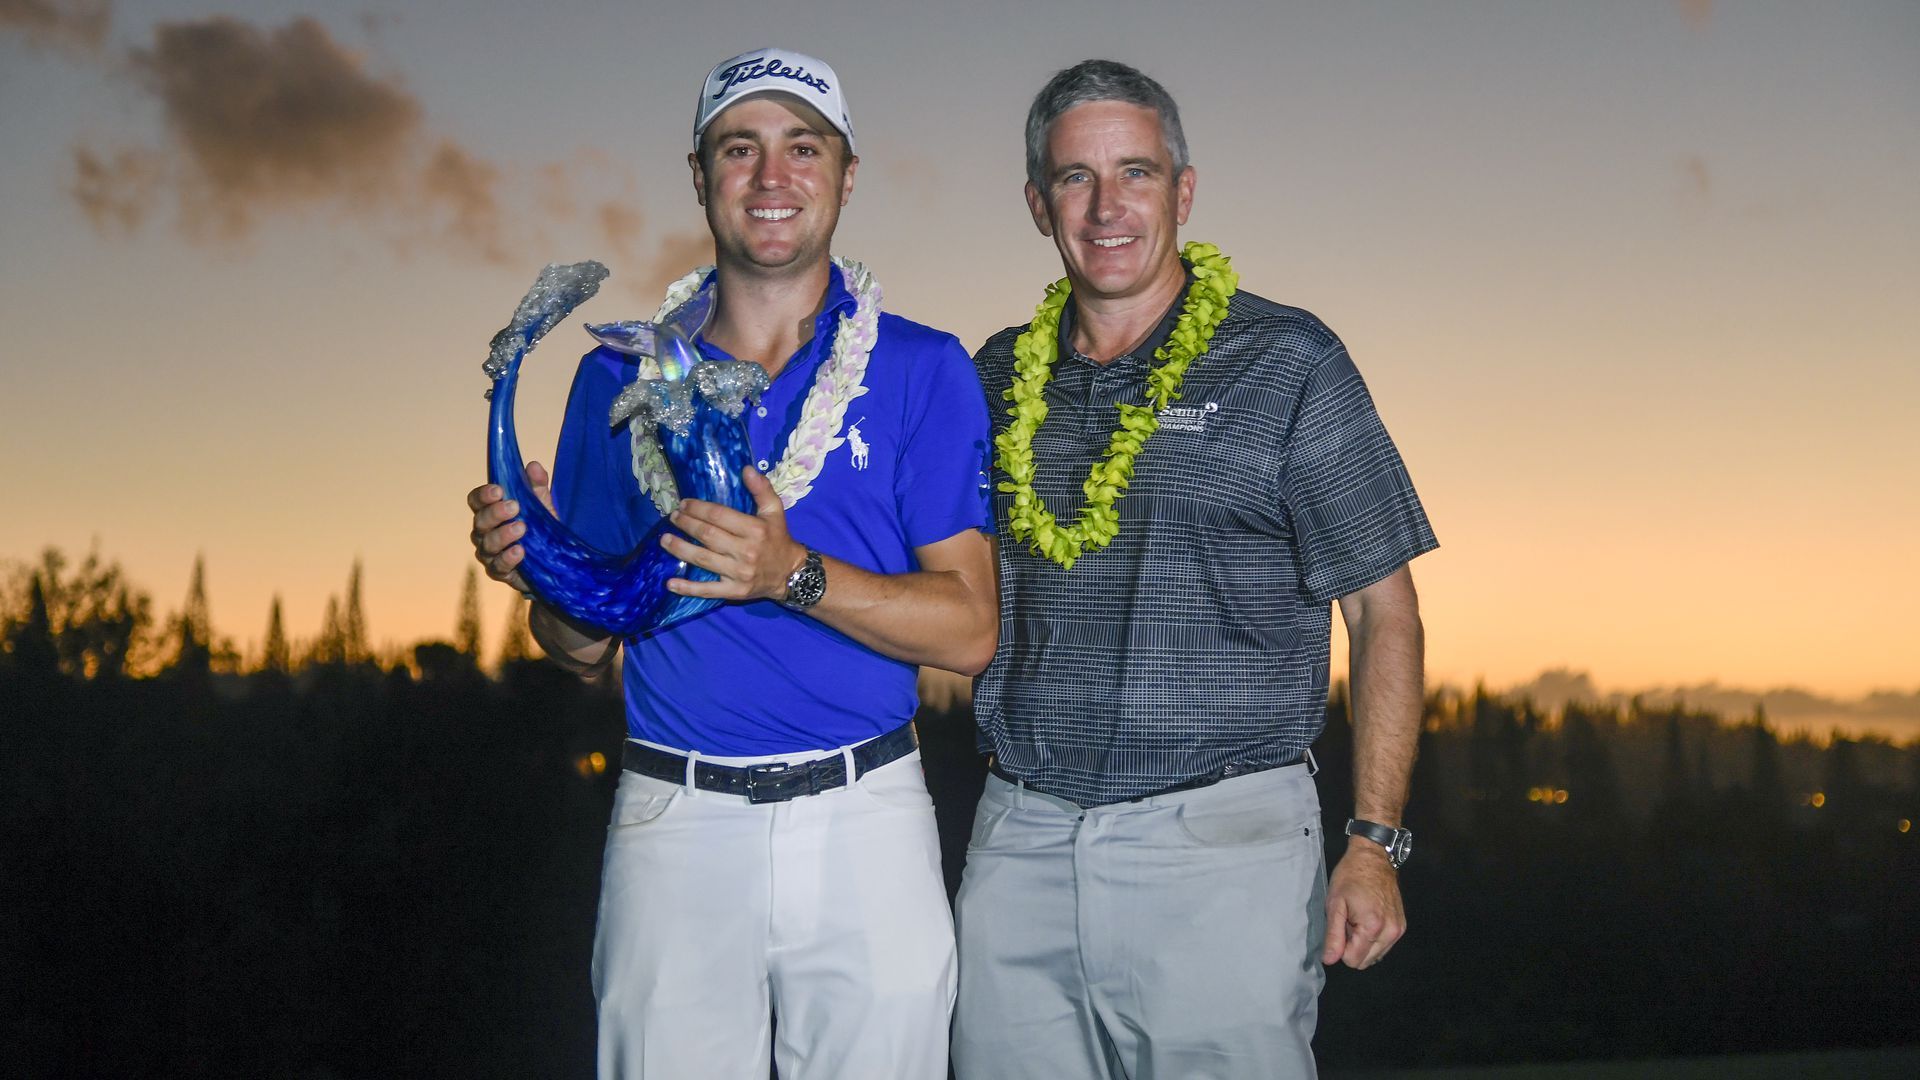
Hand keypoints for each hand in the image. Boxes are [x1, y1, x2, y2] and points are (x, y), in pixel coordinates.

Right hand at [466, 461, 554, 592]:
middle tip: (514, 506)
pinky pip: (499, 567)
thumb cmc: (540, 528)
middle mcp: (484, 533)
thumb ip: (537, 486)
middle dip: (495, 513)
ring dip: (503, 535)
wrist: (554, 561)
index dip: (483, 495)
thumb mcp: (542, 505)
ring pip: (488, 544)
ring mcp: (490, 554)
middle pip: (480, 521)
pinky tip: (520, 551)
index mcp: (490, 512)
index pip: (476, 501)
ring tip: (521, 528)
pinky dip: (508, 558)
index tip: (498, 490)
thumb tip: (533, 466)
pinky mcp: (500, 572)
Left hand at [662, 467, 806, 600]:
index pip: (719, 516)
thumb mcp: (775, 511)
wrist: (791, 574)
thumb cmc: (779, 539)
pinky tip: (670, 583)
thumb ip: (762, 489)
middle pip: (708, 535)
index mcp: (755, 530)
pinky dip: (688, 588)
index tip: (683, 504)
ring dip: (680, 549)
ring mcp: (738, 574)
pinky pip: (707, 590)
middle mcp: (745, 552)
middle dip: (686, 524)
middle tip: (672, 517)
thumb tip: (746, 469)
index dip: (698, 509)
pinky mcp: (734, 591)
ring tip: (664, 540)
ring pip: (703, 560)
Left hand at [1321, 839, 1405, 969]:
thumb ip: (1333, 935)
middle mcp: (1391, 932)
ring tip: (1358, 918)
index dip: (1341, 947)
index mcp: (1373, 927)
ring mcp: (1399, 930)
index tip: (1341, 926)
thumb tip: (1329, 960)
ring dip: (1363, 943)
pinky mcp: (1402, 926)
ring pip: (1375, 956)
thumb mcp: (1335, 904)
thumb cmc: (1350, 877)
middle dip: (1353, 946)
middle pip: (1365, 961)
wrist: (1374, 858)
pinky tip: (1368, 919)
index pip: (1353, 960)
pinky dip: (1373, 938)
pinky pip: (1384, 946)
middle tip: (1349, 921)